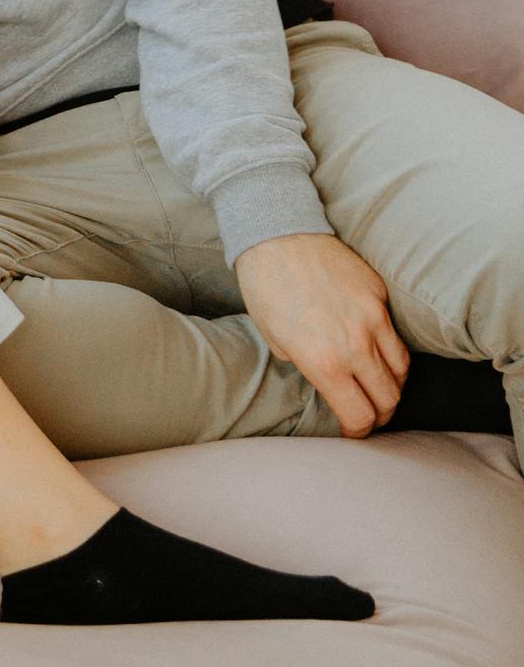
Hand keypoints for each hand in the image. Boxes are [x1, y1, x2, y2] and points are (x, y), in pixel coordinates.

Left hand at [233, 233, 409, 436]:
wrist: (277, 234)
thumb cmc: (266, 288)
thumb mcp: (276, 339)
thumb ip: (308, 366)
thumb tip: (328, 380)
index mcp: (324, 362)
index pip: (359, 416)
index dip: (358, 432)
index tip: (352, 432)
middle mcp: (355, 345)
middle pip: (388, 399)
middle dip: (380, 415)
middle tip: (369, 415)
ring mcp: (372, 318)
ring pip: (401, 370)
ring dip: (391, 386)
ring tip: (377, 387)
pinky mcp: (379, 295)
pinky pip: (395, 335)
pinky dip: (391, 351)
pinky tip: (376, 352)